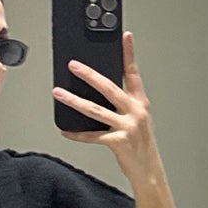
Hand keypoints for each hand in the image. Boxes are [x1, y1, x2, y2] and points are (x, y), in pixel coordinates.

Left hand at [52, 30, 166, 188]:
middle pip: (109, 87)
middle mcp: (135, 111)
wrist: (149, 170)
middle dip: (89, 74)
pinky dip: (77, 134)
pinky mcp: (118, 142)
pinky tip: (65, 130)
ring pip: (95, 110)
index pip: (133, 73)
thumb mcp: (138, 119)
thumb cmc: (140, 144)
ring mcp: (127, 126)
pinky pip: (92, 136)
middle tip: (73, 65)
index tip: (124, 36)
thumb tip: (97, 91)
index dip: (128, 53)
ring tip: (58, 93)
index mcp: (140, 102)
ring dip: (74, 100)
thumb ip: (123, 104)